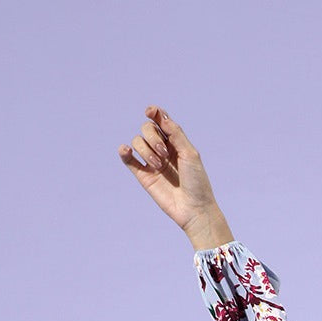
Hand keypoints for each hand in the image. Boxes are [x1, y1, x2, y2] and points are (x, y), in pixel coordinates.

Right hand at [117, 107, 226, 235]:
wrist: (194, 208)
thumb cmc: (197, 182)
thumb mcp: (190, 154)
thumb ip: (176, 134)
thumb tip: (161, 116)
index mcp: (176, 142)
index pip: (161, 121)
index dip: (154, 113)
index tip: (151, 112)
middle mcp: (163, 150)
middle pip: (147, 129)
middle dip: (153, 137)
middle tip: (165, 154)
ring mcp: (152, 162)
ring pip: (137, 142)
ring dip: (146, 150)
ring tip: (159, 165)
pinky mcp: (143, 176)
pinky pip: (128, 160)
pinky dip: (124, 152)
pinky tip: (126, 151)